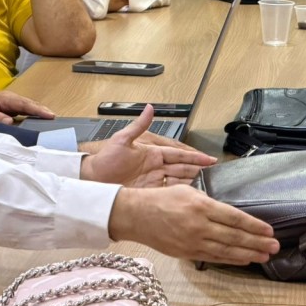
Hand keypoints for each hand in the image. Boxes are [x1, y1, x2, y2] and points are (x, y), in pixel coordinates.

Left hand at [0, 89, 53, 123]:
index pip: (25, 104)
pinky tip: (36, 121)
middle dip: (43, 110)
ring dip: (38, 112)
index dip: (38, 110)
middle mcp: (9, 99)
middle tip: (56, 119)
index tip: (51, 115)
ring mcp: (8, 103)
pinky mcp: (6, 109)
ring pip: (27, 107)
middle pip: (29, 104)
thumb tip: (11, 122)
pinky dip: (31, 114)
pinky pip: (22, 111)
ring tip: (50, 120)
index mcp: (4, 99)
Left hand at [80, 105, 216, 187]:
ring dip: (191, 183)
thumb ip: (139, 125)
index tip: (209, 159)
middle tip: (213, 175)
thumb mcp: (122, 140)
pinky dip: (178, 194)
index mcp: (153, 153)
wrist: (92, 179)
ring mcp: (153, 181)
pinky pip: (167, 193)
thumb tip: (149, 108)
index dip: (194, 157)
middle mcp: (156, 167)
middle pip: (183, 168)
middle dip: (198, 171)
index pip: (179, 154)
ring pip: (178, 181)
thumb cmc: (105, 159)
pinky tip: (188, 197)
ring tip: (206, 187)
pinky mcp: (148, 193)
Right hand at [108, 185, 279, 264]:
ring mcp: (193, 242)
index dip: (255, 226)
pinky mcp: (186, 253)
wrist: (135, 215)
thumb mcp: (188, 191)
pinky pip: (213, 258)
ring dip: (248, 253)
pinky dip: (231, 259)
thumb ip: (210, 202)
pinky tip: (244, 259)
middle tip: (275, 246)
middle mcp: (199, 225)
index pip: (235, 218)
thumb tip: (230, 212)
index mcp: (201, 206)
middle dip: (257, 242)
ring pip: (226, 250)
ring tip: (265, 255)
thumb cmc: (162, 199)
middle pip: (235, 236)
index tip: (269, 230)